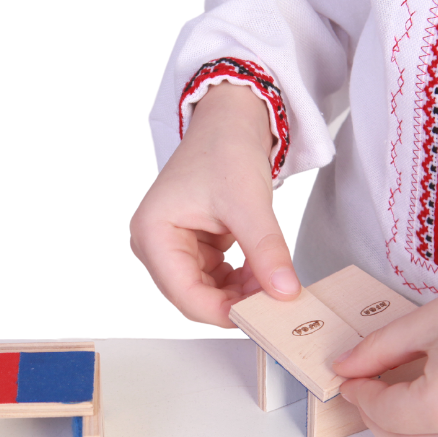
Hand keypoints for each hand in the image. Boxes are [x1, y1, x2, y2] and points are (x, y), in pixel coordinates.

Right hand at [129, 82, 300, 326]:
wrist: (230, 121)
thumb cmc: (225, 148)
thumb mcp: (249, 203)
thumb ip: (267, 252)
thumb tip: (285, 293)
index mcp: (152, 233)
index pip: (184, 293)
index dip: (223, 310)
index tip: (262, 315)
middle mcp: (154, 244)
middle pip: (193, 296)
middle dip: (234, 301)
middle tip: (274, 301)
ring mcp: (171, 247)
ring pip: (207, 292)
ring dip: (240, 292)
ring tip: (271, 277)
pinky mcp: (191, 248)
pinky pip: (216, 279)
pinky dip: (241, 280)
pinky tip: (262, 269)